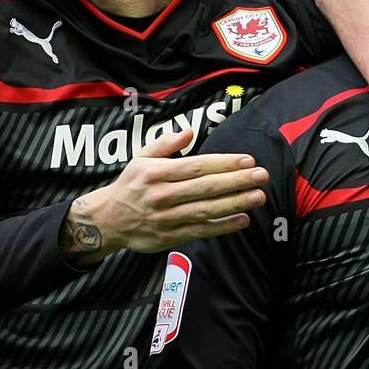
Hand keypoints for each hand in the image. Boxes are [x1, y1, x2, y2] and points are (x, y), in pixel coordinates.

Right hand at [59, 127, 268, 266]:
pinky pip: (200, 231)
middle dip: (236, 181)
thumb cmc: (131, 184)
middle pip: (205, 187)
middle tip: (262, 175)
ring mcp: (166, 217)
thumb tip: (189, 131)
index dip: (223, 163)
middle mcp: (162, 194)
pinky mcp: (169, 237)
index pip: (196, 166)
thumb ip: (166, 143)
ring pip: (206, 210)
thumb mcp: (141, 158)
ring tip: (259, 196)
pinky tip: (243, 219)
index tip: (247, 159)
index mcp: (156, 172)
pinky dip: (223, 226)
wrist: (106, 220)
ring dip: (235, 203)